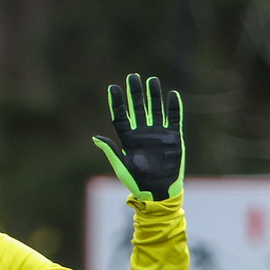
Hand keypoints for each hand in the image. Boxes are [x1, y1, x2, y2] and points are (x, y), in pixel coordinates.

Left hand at [91, 73, 184, 201]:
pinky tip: (172, 95)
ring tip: (151, 80)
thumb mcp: (121, 166)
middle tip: (133, 77)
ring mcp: (158, 134)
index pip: (121, 116)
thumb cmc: (137, 183)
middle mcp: (143, 134)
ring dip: (154, 96)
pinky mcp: (173, 138)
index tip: (113, 87)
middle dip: (135, 93)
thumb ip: (111, 150)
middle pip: (138, 108)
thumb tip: (95, 137)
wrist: (158, 192)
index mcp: (128, 139)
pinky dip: (173, 108)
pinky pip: (174, 119)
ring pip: (155, 110)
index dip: (117, 102)